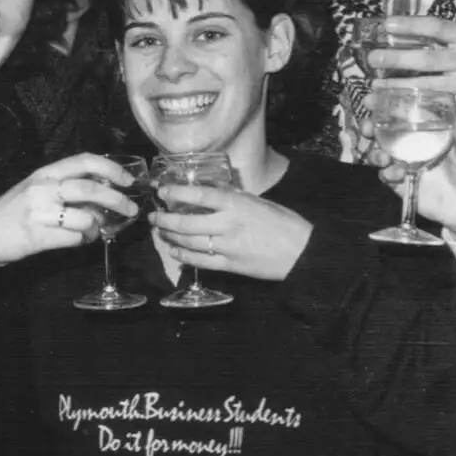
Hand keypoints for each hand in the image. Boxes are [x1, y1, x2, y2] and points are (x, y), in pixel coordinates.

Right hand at [0, 153, 138, 287]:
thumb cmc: (11, 212)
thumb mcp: (35, 189)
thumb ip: (64, 186)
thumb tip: (103, 192)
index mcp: (44, 173)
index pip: (84, 161)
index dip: (111, 168)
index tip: (128, 180)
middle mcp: (42, 188)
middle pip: (90, 189)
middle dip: (117, 200)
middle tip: (131, 209)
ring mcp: (39, 212)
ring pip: (86, 218)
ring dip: (98, 227)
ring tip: (94, 231)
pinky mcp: (38, 236)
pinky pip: (74, 239)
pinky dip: (83, 241)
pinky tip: (77, 240)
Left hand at [152, 185, 313, 280]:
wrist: (301, 252)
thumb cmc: (284, 223)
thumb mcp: (259, 202)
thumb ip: (234, 199)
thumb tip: (212, 194)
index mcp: (237, 204)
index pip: (199, 194)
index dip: (176, 192)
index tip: (161, 190)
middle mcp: (228, 224)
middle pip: (186, 221)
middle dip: (165, 218)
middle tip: (154, 214)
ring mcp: (227, 247)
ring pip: (188, 241)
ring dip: (170, 236)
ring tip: (160, 230)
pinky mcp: (229, 265)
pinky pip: (199, 261)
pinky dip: (183, 255)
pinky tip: (174, 250)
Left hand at [365, 16, 455, 124]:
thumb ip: (447, 41)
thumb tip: (405, 36)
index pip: (437, 27)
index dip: (411, 25)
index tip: (386, 24)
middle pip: (428, 58)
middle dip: (397, 58)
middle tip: (373, 58)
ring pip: (428, 86)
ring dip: (399, 88)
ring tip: (376, 88)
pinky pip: (438, 106)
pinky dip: (416, 107)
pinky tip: (397, 107)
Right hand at [369, 116, 455, 241]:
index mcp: (424, 133)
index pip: (400, 115)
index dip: (384, 106)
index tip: (371, 100)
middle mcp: (410, 146)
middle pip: (381, 133)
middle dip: (369, 128)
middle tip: (368, 128)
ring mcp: (404, 165)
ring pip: (378, 154)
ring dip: (375, 153)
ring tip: (384, 156)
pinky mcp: (401, 185)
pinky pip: (386, 177)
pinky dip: (387, 174)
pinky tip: (397, 173)